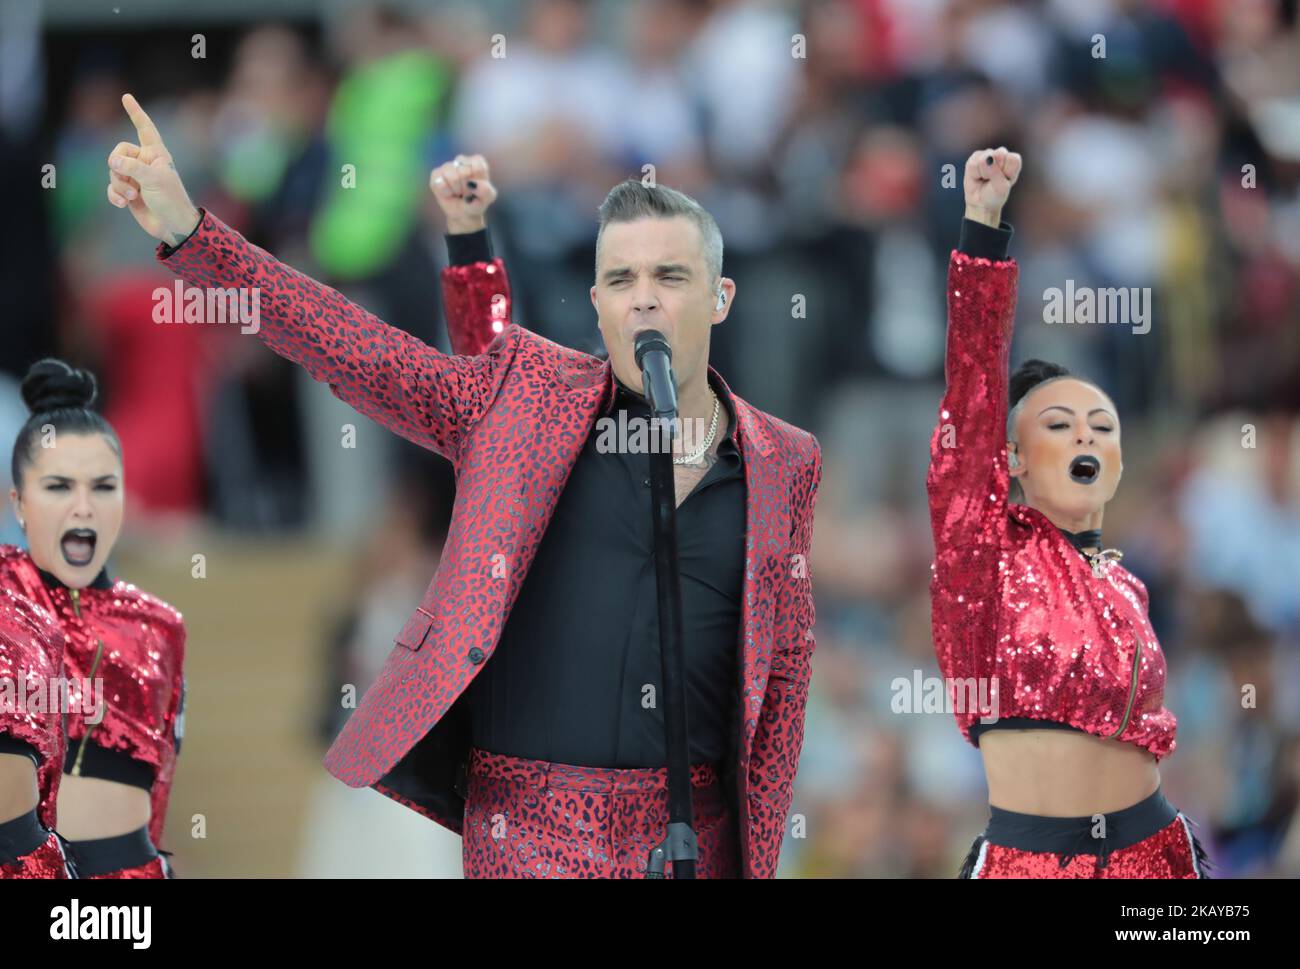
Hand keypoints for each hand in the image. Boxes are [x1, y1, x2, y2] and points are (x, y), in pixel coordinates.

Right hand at [106, 94, 200, 246]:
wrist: (174, 227)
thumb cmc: (171, 201)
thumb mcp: (154, 181)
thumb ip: (131, 167)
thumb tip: (111, 162)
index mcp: (156, 154)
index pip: (145, 128)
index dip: (136, 113)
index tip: (126, 97)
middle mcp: (145, 162)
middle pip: (118, 153)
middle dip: (118, 168)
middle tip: (131, 184)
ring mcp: (136, 178)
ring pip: (113, 172)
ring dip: (119, 185)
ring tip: (133, 197)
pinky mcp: (129, 192)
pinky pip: (112, 188)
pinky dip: (114, 195)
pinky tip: (123, 205)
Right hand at [429, 154, 496, 233]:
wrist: (463, 213)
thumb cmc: (476, 202)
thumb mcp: (487, 198)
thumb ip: (486, 190)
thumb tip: (472, 183)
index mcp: (477, 162)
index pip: (478, 167)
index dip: (477, 183)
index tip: (476, 189)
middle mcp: (461, 160)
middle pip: (464, 172)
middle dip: (466, 188)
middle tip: (466, 193)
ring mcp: (447, 166)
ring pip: (452, 177)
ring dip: (456, 190)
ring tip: (458, 193)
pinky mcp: (435, 174)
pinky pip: (440, 184)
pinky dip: (446, 193)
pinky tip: (448, 193)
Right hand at [963, 146, 1021, 227]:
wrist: (980, 202)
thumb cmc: (994, 195)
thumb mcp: (1000, 188)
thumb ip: (996, 173)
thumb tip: (986, 158)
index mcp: (1013, 160)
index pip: (1012, 158)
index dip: (1006, 171)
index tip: (1002, 181)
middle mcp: (1002, 154)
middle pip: (999, 154)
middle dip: (994, 171)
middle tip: (993, 180)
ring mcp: (988, 153)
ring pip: (983, 160)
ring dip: (983, 174)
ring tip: (985, 179)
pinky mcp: (975, 156)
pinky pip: (973, 164)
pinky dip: (974, 174)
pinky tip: (977, 177)